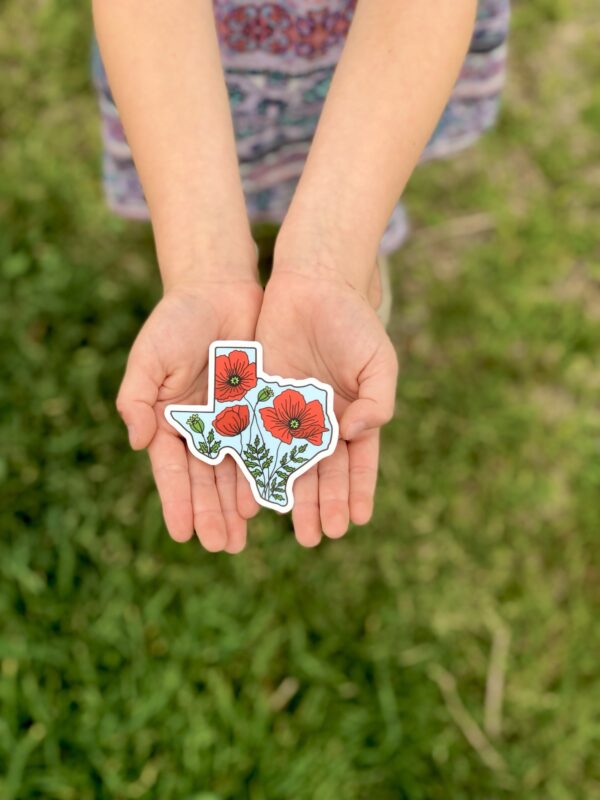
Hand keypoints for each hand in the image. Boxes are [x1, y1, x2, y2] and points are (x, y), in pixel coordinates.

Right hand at [116, 277, 263, 552]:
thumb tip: (137, 443)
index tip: (184, 535)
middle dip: (213, 513)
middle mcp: (201, 429)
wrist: (219, 290)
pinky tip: (270, 496)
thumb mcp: (150, 356)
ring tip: (245, 535)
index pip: (173, 470)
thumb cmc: (176, 320)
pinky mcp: (261, 409)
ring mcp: (232, 422)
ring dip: (238, 504)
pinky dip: (266, 471)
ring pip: (235, 471)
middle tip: (223, 546)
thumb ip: (137, 398)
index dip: (178, 502)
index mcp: (169, 421)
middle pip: (206, 480)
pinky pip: (265, 445)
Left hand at [255, 266, 397, 546]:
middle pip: (321, 471)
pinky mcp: (260, 400)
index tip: (355, 521)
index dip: (356, 491)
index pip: (357, 463)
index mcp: (353, 415)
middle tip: (315, 537)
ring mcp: (290, 413)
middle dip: (320, 503)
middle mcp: (321, 421)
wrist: (313, 285)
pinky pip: (258, 439)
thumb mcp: (379, 361)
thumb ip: (378, 402)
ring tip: (290, 528)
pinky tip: (257, 493)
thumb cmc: (353, 321)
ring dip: (291, 496)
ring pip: (289, 463)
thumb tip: (355, 436)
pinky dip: (258, 467)